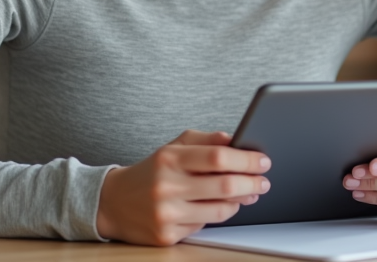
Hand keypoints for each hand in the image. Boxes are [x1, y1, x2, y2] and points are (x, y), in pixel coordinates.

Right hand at [96, 129, 270, 245]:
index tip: (262, 160)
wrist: (112, 203)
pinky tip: (222, 206)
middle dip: (252, 182)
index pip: (217, 157)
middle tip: (264, 180)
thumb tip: (235, 141)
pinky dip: (219, 214)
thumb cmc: (150, 172)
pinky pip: (205, 225)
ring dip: (242, 200)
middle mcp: (167, 186)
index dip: (246, 159)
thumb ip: (205, 140)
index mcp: (169, 159)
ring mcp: (167, 214)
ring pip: (220, 209)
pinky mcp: (167, 236)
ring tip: (250, 192)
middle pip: (224, 185)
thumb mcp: (172, 148)